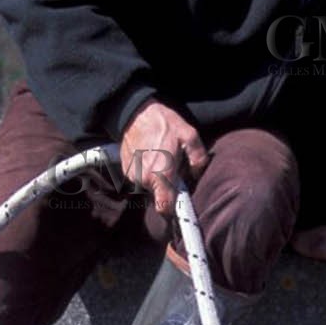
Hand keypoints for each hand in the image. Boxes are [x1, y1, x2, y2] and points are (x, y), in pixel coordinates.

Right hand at [120, 100, 209, 216]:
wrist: (135, 112)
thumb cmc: (163, 123)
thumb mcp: (189, 135)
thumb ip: (199, 159)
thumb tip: (197, 175)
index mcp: (161, 175)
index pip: (165, 209)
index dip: (174, 211)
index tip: (181, 209)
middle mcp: (144, 179)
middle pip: (160, 197)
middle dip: (169, 188)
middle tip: (174, 169)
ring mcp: (133, 176)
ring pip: (151, 189)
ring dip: (158, 180)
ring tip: (161, 158)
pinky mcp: (126, 171)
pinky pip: (141, 180)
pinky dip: (147, 173)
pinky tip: (151, 156)